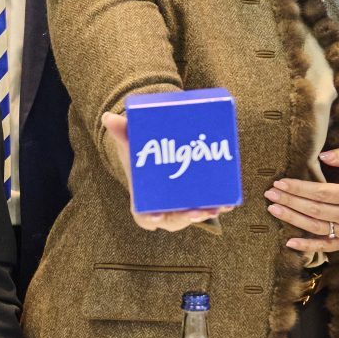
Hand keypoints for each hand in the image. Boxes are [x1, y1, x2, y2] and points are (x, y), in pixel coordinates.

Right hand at [99, 110, 223, 232]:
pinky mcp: (199, 198)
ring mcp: (182, 205)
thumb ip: (122, 132)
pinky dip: (220, 205)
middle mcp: (163, 208)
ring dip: (205, 213)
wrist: (156, 149)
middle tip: (195, 211)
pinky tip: (229, 201)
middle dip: (185, 217)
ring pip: (193, 215)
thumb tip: (109, 117)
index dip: (150, 219)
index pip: (144, 217)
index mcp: (143, 200)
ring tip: (216, 206)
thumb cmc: (140, 153)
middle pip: (174, 220)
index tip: (157, 217)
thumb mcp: (130, 143)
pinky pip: (210, 205)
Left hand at [266, 147, 338, 254]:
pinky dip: (307, 246)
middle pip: (315, 210)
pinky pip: (324, 246)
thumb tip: (323, 156)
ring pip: (315, 227)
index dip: (299, 188)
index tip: (281, 182)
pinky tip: (289, 242)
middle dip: (290, 201)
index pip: (321, 193)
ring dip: (292, 219)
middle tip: (270, 194)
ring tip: (273, 209)